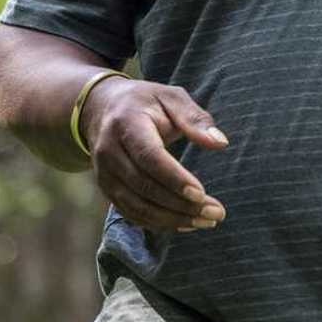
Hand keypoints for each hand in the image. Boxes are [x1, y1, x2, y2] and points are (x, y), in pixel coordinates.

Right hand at [81, 78, 229, 233]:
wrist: (102, 108)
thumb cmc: (146, 102)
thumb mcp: (171, 97)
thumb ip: (195, 118)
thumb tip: (220, 142)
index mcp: (126, 124)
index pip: (149, 156)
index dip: (174, 178)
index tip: (201, 194)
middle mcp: (109, 151)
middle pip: (143, 186)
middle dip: (180, 204)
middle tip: (215, 214)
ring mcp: (104, 173)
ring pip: (136, 206)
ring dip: (172, 219)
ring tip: (206, 222)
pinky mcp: (106, 189)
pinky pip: (130, 212)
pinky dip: (157, 223)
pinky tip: (185, 224)